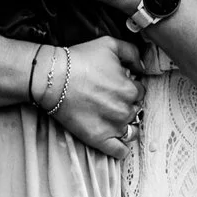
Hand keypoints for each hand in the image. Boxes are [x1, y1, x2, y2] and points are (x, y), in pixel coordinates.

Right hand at [39, 35, 144, 158]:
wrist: (53, 78)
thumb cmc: (80, 59)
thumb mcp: (110, 44)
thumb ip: (132, 53)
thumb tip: (142, 67)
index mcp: (131, 89)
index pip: (140, 92)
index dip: (129, 88)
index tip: (116, 87)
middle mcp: (125, 110)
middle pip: (135, 111)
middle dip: (126, 106)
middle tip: (109, 100)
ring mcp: (113, 127)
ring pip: (131, 131)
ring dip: (126, 126)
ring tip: (112, 119)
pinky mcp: (99, 139)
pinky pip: (119, 151)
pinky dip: (121, 149)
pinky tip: (115, 140)